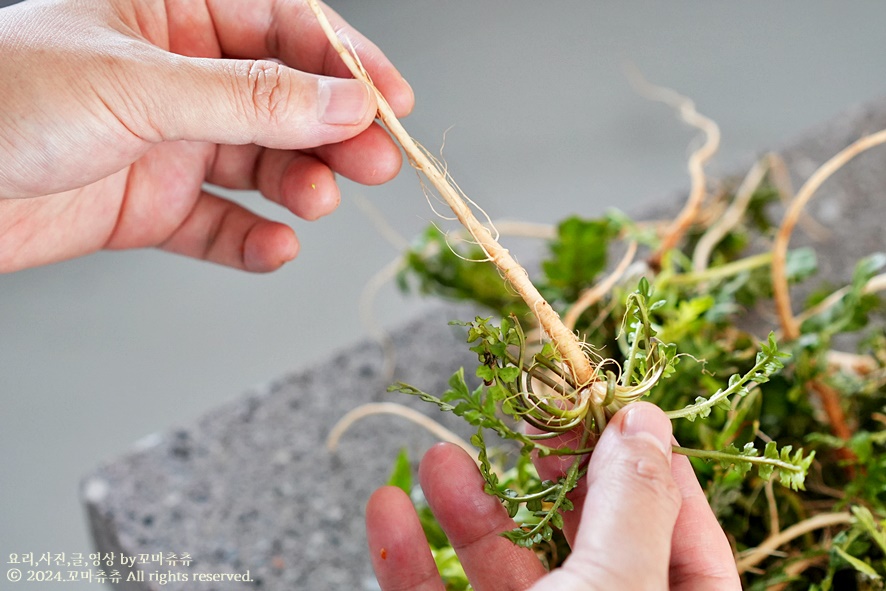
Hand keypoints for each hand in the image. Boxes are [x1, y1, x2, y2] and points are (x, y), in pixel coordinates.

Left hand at [0, 0, 411, 271]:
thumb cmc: (0, 102)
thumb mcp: (140, 87)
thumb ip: (251, 99)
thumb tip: (343, 102)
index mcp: (170, 15)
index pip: (283, 26)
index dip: (344, 62)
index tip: (390, 102)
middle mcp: (176, 77)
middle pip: (284, 100)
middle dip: (333, 131)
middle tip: (376, 161)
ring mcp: (166, 142)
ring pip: (259, 163)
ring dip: (298, 185)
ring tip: (317, 202)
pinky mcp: (150, 205)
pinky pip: (219, 224)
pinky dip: (252, 241)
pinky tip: (274, 247)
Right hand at [366, 402, 740, 589]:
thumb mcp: (619, 586)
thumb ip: (632, 502)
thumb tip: (643, 417)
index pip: (684, 532)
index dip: (650, 461)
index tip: (609, 403)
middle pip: (586, 536)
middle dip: (548, 472)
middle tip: (526, 415)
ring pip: (505, 565)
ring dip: (468, 507)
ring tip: (439, 454)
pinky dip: (410, 558)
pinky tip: (387, 510)